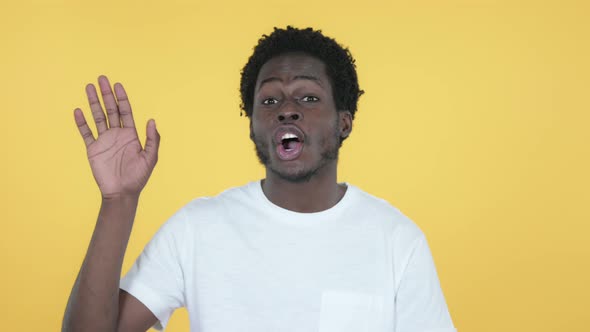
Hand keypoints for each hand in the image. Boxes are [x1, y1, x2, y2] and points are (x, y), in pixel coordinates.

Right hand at [74, 75, 159, 198]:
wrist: (122, 193)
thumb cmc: (138, 177)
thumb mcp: (150, 158)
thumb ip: (152, 139)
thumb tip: (151, 120)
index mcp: (131, 135)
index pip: (126, 111)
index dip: (122, 98)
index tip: (117, 85)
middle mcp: (117, 134)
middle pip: (111, 110)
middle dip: (106, 94)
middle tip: (101, 78)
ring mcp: (104, 141)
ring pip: (98, 117)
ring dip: (93, 103)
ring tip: (88, 87)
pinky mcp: (93, 149)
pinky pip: (86, 133)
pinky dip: (82, 123)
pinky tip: (78, 111)